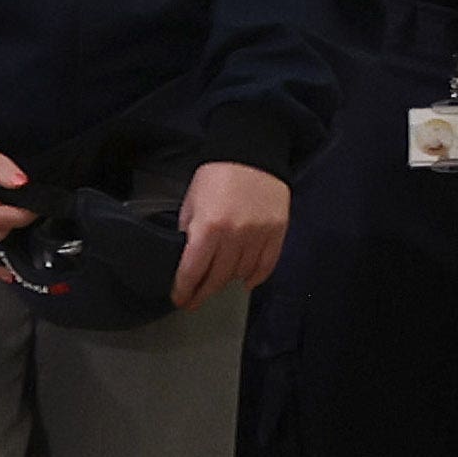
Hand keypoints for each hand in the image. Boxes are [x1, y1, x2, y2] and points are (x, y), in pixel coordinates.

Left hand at [172, 161, 292, 298]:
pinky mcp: (277, 232)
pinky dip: (255, 276)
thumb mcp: (191, 204)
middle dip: (202, 293)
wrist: (251, 155)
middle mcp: (235, 236)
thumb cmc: (216, 177)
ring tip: (217, 283)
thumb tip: (187, 259)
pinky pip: (266, 265)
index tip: (180, 299)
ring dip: (227, 281)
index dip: (184, 290)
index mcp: (208, 228)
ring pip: (241, 273)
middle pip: (217, 278)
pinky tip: (245, 280)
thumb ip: (189, 233)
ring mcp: (259, 235)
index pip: (192, 271)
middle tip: (194, 301)